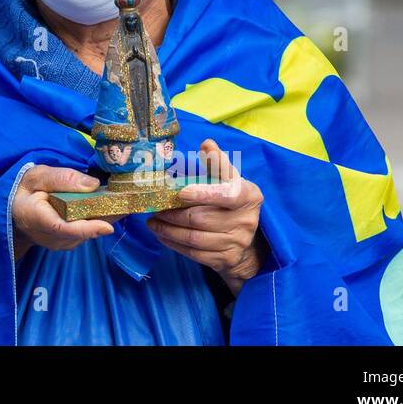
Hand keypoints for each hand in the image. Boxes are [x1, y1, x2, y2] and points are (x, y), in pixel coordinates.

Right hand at [12, 165, 121, 257]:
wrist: (14, 210)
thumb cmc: (23, 191)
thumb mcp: (36, 176)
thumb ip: (62, 178)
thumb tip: (93, 184)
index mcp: (38, 219)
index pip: (64, 228)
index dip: (87, 228)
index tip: (107, 226)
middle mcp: (52, 237)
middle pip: (84, 231)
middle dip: (108, 216)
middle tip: (130, 201)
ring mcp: (61, 243)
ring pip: (89, 232)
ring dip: (106, 217)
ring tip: (125, 201)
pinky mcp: (69, 242)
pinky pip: (87, 231)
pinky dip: (100, 219)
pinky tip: (111, 205)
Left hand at [147, 139, 265, 294]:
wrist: (248, 244)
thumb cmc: (232, 203)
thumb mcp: (230, 181)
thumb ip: (218, 164)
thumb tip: (207, 144)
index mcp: (249, 195)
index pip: (227, 194)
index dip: (204, 194)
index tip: (181, 192)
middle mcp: (246, 220)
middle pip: (201, 218)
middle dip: (173, 214)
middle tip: (155, 208)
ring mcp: (237, 242)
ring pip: (194, 238)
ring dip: (168, 230)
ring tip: (153, 222)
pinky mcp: (226, 259)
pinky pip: (194, 253)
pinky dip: (174, 243)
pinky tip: (162, 235)